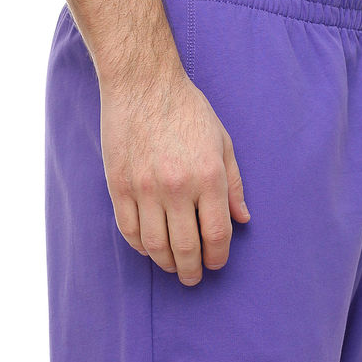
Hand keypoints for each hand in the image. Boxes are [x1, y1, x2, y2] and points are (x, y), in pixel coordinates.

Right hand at [99, 66, 250, 285]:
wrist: (142, 83)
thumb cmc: (187, 110)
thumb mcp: (222, 142)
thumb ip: (234, 185)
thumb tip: (242, 220)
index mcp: (208, 176)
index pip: (216, 234)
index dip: (218, 257)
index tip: (216, 264)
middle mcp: (177, 187)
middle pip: (186, 247)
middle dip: (193, 270)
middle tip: (194, 278)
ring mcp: (144, 188)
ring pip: (155, 245)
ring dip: (167, 263)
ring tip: (174, 266)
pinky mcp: (119, 185)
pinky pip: (129, 229)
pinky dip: (140, 247)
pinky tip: (149, 248)